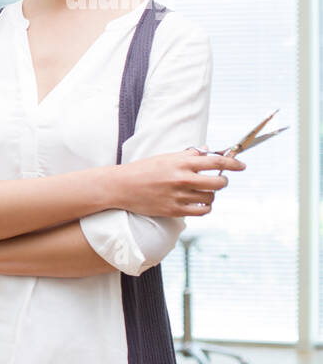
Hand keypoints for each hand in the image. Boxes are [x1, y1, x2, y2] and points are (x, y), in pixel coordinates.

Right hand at [111, 149, 244, 216]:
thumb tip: (208, 152)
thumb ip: (188, 155)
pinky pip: (201, 211)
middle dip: (223, 182)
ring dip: (211, 195)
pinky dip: (205, 207)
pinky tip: (199, 203)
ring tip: (202, 192)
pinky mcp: (174, 210)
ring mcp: (178, 196)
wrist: (121, 186)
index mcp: (181, 163)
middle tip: (218, 181)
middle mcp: (182, 179)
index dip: (233, 164)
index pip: (217, 163)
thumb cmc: (143, 170)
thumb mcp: (165, 157)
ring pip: (210, 198)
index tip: (241, 166)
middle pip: (219, 183)